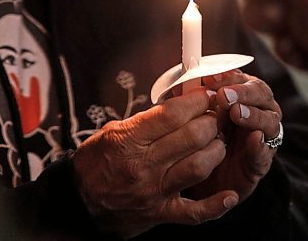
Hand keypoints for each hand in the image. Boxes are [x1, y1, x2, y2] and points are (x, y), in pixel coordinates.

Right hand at [72, 88, 238, 238]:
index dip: (195, 100)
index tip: (204, 95)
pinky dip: (216, 205)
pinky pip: (195, 212)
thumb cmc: (94, 163)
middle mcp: (143, 165)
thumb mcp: (111, 132)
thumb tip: (175, 106)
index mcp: (128, 140)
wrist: (78, 203)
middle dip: (211, 120)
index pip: (172, 114)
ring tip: (217, 141)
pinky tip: (229, 194)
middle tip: (213, 115)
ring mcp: (154, 191)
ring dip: (216, 150)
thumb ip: (143, 121)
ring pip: (199, 166)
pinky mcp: (160, 212)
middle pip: (192, 136)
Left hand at [184, 70, 281, 202]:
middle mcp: (259, 111)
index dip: (228, 77)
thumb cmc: (200, 136)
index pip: (242, 79)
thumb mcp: (194, 114)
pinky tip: (254, 138)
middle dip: (243, 92)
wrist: (202, 175)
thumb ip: (192, 97)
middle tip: (224, 96)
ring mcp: (263, 136)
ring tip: (237, 113)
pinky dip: (260, 145)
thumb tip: (180, 81)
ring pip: (269, 121)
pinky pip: (266, 152)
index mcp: (242, 94)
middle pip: (261, 94)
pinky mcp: (262, 161)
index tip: (210, 78)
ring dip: (254, 115)